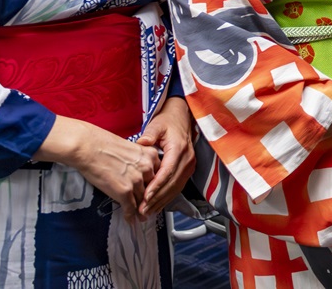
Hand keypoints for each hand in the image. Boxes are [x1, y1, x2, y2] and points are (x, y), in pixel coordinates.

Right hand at [36, 116, 160, 223]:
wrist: (88, 147)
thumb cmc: (104, 144)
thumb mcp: (131, 148)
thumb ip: (139, 160)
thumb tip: (138, 172)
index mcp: (151, 155)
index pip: (158, 176)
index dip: (155, 187)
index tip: (153, 194)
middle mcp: (147, 168)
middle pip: (151, 189)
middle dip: (149, 200)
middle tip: (149, 208)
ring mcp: (136, 180)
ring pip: (142, 200)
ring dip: (141, 210)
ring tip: (142, 217)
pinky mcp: (124, 191)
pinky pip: (130, 208)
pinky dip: (130, 216)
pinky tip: (130, 220)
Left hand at [136, 97, 195, 215]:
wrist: (182, 118)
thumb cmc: (168, 121)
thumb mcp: (157, 124)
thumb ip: (150, 134)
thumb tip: (141, 143)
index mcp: (179, 148)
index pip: (168, 171)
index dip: (156, 186)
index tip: (145, 197)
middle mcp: (187, 159)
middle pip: (172, 183)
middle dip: (157, 198)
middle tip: (142, 210)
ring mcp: (190, 165)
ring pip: (176, 188)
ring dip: (162, 201)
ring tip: (147, 212)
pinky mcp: (188, 169)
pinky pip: (178, 186)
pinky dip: (167, 197)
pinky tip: (157, 205)